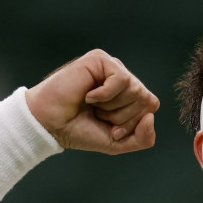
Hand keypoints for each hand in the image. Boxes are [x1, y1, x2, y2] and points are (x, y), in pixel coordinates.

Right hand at [26, 49, 159, 154]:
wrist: (51, 124)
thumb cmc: (80, 130)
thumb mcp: (118, 142)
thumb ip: (143, 138)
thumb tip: (151, 116)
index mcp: (129, 95)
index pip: (151, 106)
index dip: (133, 123)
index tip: (111, 128)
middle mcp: (122, 78)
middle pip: (146, 99)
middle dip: (123, 116)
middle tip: (99, 115)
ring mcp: (111, 67)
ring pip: (135, 89)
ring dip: (112, 106)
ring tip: (92, 105)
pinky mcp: (100, 60)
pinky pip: (121, 79)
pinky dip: (106, 95)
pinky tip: (88, 96)